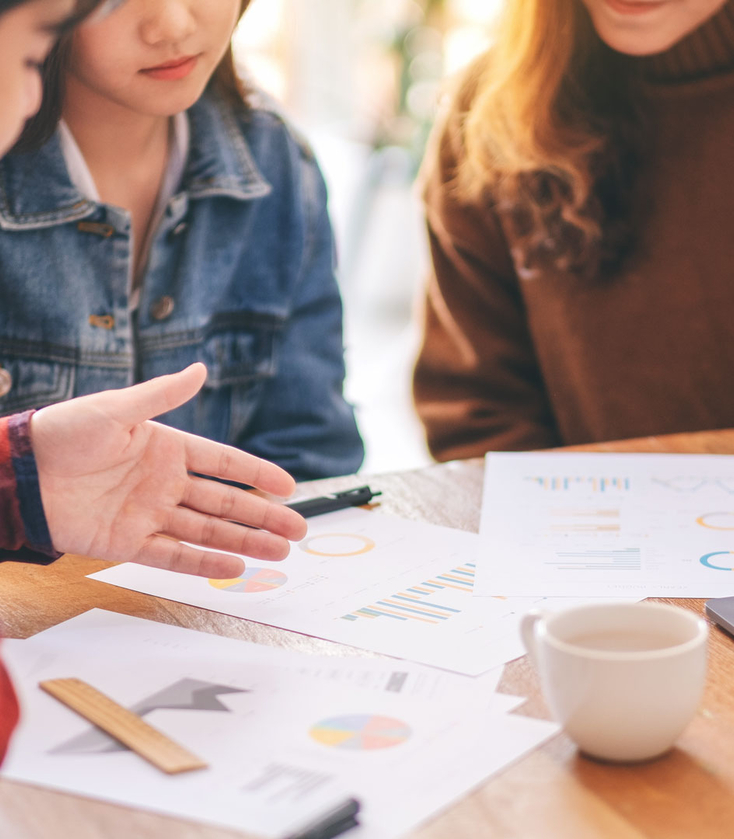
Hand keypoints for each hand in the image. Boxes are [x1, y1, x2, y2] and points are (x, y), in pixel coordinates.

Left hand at [30, 364, 306, 577]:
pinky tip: (234, 568)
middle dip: (263, 517)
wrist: (21, 472)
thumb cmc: (65, 432)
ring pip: (208, 532)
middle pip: (226, 503)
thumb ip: (162, 395)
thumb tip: (200, 369)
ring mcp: (150, 514)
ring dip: (244, 542)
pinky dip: (203, 563)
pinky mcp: (129, 542)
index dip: (258, 474)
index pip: (225, 463)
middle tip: (298, 530)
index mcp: (168, 448)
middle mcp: (166, 483)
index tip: (289, 487)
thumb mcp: (117, 409)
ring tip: (279, 553)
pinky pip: (174, 554)